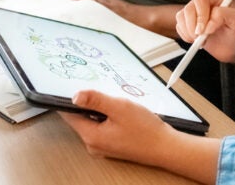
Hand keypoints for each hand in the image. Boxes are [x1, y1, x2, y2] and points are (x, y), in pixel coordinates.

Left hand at [58, 90, 176, 163]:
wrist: (165, 147)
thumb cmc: (145, 130)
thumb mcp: (119, 108)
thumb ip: (95, 101)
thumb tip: (75, 96)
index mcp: (91, 136)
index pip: (69, 115)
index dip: (69, 99)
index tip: (75, 86)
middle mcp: (93, 145)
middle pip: (81, 118)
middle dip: (89, 103)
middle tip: (104, 93)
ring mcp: (102, 147)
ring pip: (93, 121)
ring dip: (101, 110)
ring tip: (116, 103)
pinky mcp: (111, 145)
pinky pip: (102, 127)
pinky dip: (108, 117)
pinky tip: (121, 113)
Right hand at [175, 0, 234, 63]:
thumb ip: (225, 16)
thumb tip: (209, 23)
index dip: (201, 15)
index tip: (205, 30)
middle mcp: (203, 3)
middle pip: (188, 8)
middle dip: (192, 25)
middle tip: (200, 38)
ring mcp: (195, 13)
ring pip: (181, 16)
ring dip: (188, 31)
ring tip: (201, 40)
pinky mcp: (188, 23)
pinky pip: (179, 26)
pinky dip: (185, 36)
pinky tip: (197, 41)